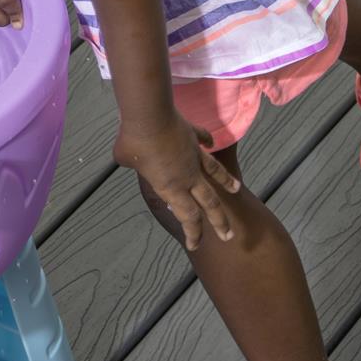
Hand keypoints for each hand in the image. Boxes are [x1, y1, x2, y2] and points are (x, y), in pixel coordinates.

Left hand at [113, 114, 241, 250]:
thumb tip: (130, 157)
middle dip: (220, 221)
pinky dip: (207, 140)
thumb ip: (132, 163)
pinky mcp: (194, 136)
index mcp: (170, 187)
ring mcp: (194, 156)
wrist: (149, 115)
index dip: (192, 233)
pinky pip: (203, 139)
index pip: (187, 217)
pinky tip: (210, 142)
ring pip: (216, 174)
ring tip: (236, 190)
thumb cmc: (134, 140)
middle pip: (210, 204)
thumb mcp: (125, 159)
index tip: (194, 245)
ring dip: (226, 182)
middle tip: (228, 235)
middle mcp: (188, 176)